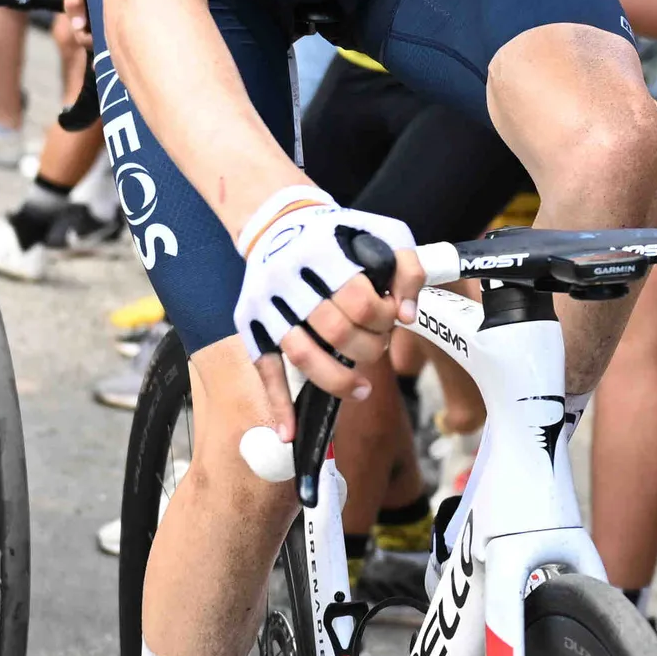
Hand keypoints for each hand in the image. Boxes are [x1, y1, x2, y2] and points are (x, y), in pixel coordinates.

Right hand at [234, 197, 421, 397]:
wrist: (278, 223)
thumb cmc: (338, 234)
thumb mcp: (383, 232)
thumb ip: (407, 268)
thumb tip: (407, 316)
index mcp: (323, 253)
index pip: (362, 302)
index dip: (384, 319)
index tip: (390, 318)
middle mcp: (288, 278)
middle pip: (336, 332)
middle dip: (368, 349)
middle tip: (377, 347)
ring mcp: (265, 304)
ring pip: (303, 356)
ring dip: (338, 380)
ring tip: (361, 388)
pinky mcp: (249, 324)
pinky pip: (264, 370)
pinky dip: (278, 404)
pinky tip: (290, 433)